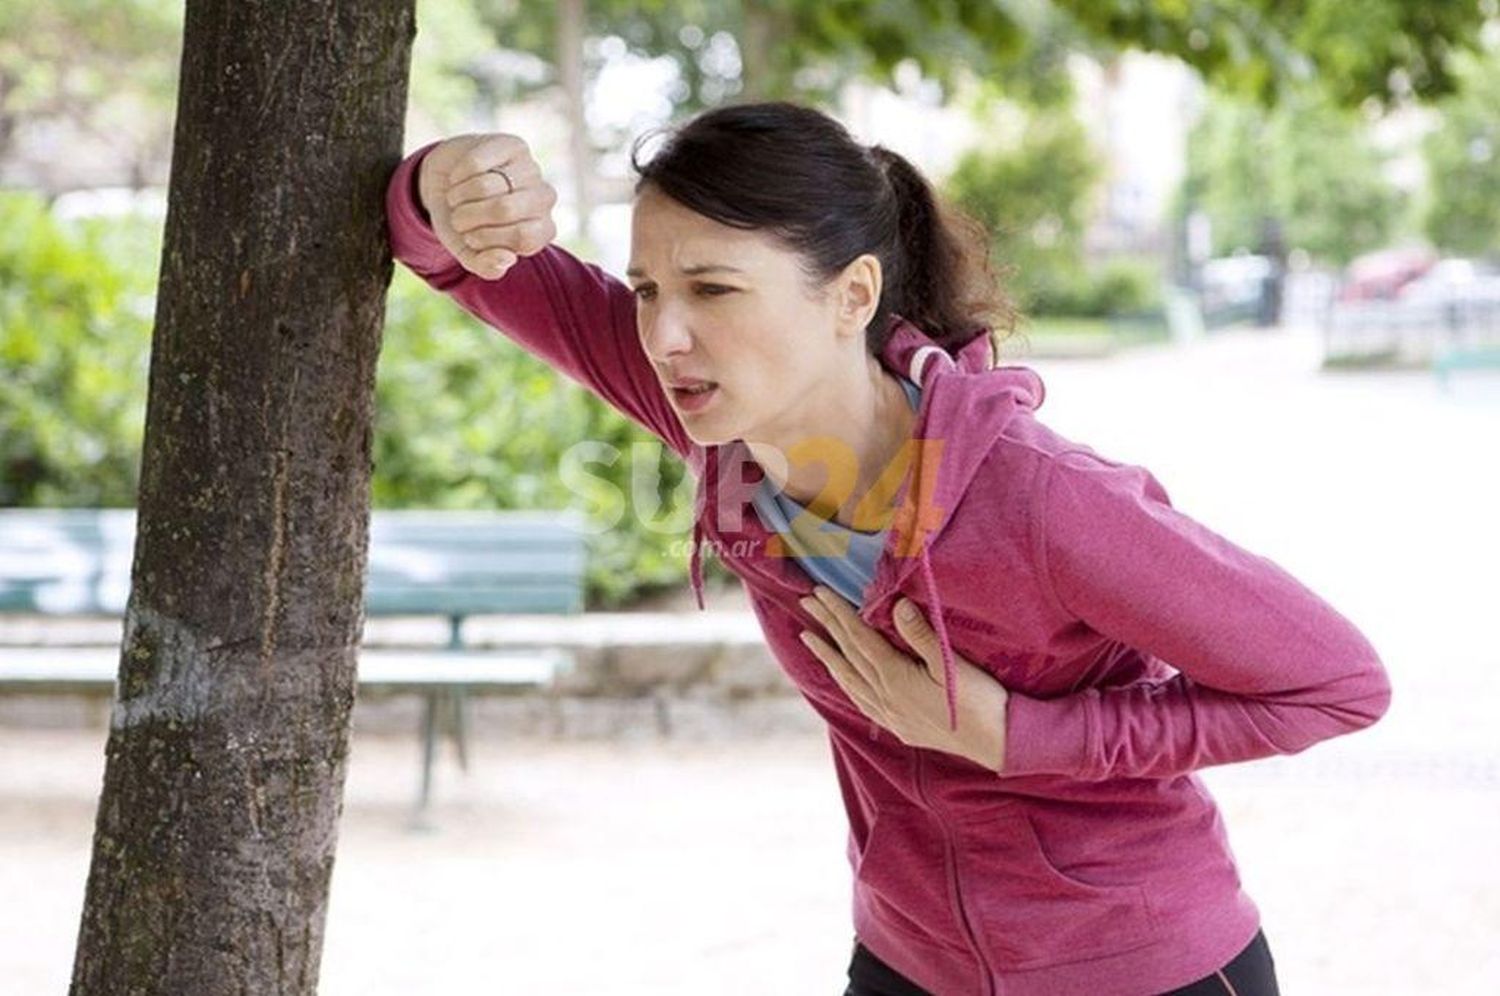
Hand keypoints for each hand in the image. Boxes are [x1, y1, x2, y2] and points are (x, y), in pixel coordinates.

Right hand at [417, 132, 559, 280]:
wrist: (447, 185)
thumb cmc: (465, 223)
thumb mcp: (470, 252)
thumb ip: (487, 266)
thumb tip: (507, 259)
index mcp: (541, 231)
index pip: (522, 238)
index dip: (486, 239)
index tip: (470, 238)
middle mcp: (544, 199)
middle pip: (504, 209)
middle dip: (468, 217)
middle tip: (458, 218)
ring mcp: (531, 170)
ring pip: (486, 186)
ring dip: (459, 197)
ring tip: (457, 199)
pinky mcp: (514, 145)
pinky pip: (476, 163)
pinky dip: (457, 176)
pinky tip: (458, 177)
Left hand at [798, 586, 1009, 771]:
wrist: (996, 743)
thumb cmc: (979, 701)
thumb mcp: (952, 664)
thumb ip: (922, 635)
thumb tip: (898, 605)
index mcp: (895, 678)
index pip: (858, 638)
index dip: (838, 613)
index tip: (819, 592)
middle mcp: (885, 697)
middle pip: (848, 654)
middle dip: (826, 626)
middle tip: (805, 602)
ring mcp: (889, 714)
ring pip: (849, 679)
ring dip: (828, 656)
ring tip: (809, 638)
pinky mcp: (899, 726)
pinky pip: (861, 700)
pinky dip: (846, 683)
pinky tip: (842, 678)